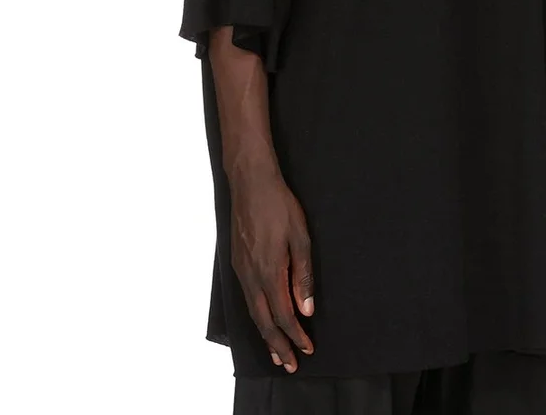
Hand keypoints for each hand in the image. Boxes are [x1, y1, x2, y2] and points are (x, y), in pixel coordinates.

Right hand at [229, 167, 315, 372]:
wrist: (250, 181)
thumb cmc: (278, 204)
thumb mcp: (300, 236)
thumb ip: (303, 275)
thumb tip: (306, 308)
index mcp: (269, 272)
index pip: (284, 315)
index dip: (296, 335)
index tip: (308, 348)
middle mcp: (251, 276)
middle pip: (265, 321)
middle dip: (278, 345)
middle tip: (290, 364)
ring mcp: (241, 269)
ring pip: (253, 311)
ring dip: (265, 333)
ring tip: (276, 351)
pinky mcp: (237, 261)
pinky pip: (246, 297)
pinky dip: (256, 315)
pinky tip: (262, 317)